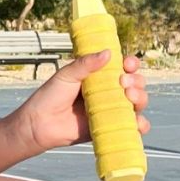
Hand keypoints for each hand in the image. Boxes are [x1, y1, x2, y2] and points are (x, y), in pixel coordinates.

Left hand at [20, 51, 149, 151]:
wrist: (39, 124)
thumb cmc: (49, 97)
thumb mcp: (66, 75)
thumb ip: (85, 64)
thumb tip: (108, 53)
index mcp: (99, 77)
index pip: (123, 68)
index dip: (131, 65)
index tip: (128, 64)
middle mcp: (108, 93)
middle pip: (135, 84)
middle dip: (137, 81)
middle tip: (124, 82)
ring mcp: (110, 111)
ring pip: (137, 104)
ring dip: (140, 99)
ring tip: (129, 97)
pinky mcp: (109, 128)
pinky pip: (131, 128)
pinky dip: (140, 125)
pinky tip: (136, 122)